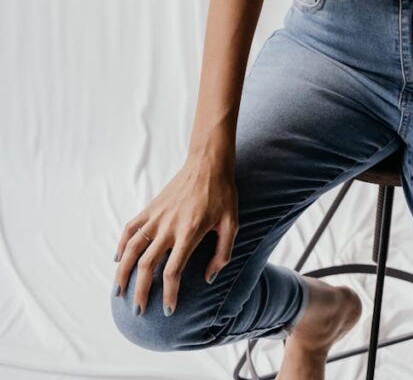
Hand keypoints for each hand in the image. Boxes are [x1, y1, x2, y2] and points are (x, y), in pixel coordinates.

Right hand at [112, 149, 237, 315]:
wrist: (207, 162)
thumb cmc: (222, 193)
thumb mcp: (232, 223)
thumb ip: (222, 254)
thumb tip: (208, 279)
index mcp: (189, 232)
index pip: (173, 271)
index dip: (169, 294)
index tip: (168, 310)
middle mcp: (168, 226)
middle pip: (146, 265)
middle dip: (140, 291)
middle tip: (139, 311)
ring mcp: (156, 216)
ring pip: (131, 248)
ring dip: (122, 272)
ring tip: (118, 292)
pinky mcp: (150, 207)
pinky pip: (130, 228)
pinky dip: (121, 245)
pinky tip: (118, 259)